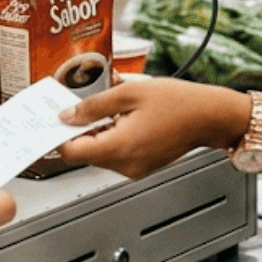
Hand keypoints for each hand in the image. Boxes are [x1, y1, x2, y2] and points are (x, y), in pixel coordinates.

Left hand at [58, 80, 249, 179]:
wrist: (210, 116)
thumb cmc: (178, 103)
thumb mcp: (129, 93)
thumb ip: (94, 105)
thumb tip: (67, 115)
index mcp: (119, 148)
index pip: (72, 152)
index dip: (58, 136)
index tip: (51, 121)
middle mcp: (125, 165)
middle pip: (85, 153)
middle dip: (79, 129)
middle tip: (78, 104)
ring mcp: (134, 169)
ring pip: (100, 152)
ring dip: (97, 131)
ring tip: (109, 106)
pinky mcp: (143, 166)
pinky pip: (117, 153)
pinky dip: (112, 135)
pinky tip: (123, 116)